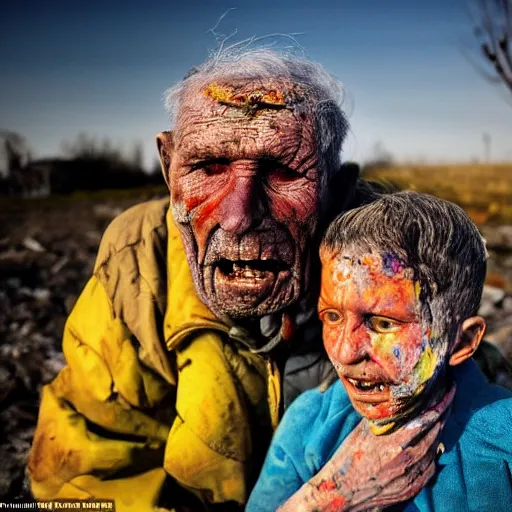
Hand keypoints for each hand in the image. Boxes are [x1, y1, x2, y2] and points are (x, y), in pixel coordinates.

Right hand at [278, 386, 454, 511]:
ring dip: (439, 431)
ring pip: (435, 449)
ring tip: (440, 417)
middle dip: (444, 412)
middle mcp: (409, 459)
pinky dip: (432, 453)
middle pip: (436, 431)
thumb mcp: (363, 431)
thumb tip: (392, 398)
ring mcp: (414, 476)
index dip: (442, 402)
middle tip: (449, 396)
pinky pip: (430, 468)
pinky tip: (428, 445)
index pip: (428, 417)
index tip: (449, 388)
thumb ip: (383, 417)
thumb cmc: (349, 458)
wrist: (343, 493)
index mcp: (397, 441)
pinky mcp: (414, 489)